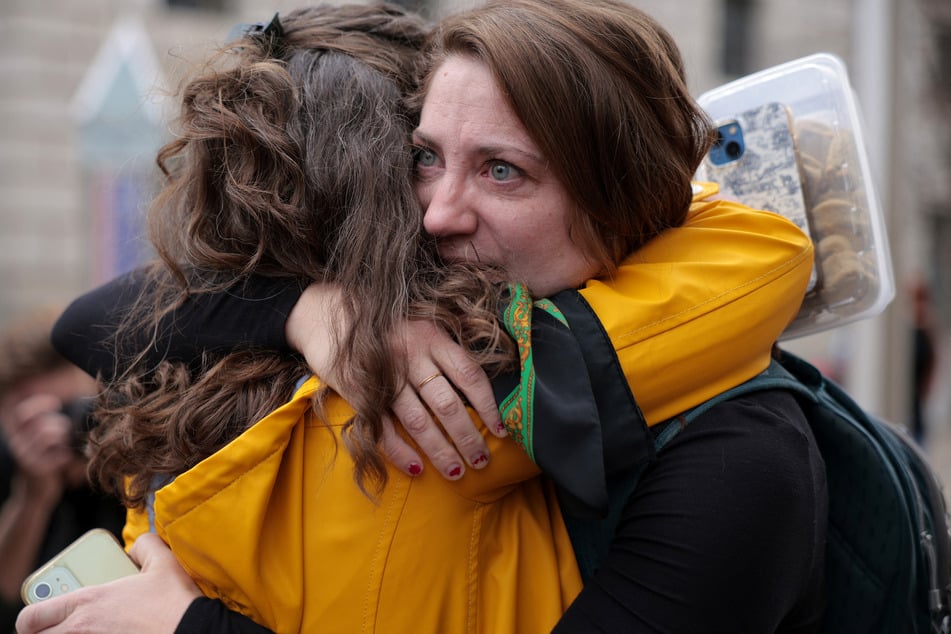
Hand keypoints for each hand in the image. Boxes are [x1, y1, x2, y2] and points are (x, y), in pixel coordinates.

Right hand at [1, 394, 72, 500]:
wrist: (34, 496)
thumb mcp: (39, 444)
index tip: (55, 403)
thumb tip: (60, 405)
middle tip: (65, 433)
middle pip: (41, 423)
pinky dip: (66, 455)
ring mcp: (26, 458)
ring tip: (64, 446)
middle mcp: (17, 445)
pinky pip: (58, 454)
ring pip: (48, 435)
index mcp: (17, 436)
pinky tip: (64, 461)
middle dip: (59, 424)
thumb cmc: (43, 464)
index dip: (38, 404)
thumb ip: (44, 427)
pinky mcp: (37, 470)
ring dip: (62, 437)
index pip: (22, 413)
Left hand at [15, 533, 200, 633]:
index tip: (39, 615)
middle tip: (61, 624)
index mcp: (89, 603)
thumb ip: (145, 546)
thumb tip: (138, 547)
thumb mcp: (163, 562)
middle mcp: (82, 631)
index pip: (32, 617)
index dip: (30, 618)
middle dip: (46, 630)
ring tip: (90, 628)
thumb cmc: (175, 602)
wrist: (193, 632)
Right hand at [286, 283, 504, 479]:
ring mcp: (384, 375)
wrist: (324, 312)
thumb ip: (443, 352)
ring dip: (440, 451)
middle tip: (482, 461)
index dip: (489, 406)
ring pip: (419, 422)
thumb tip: (475, 393)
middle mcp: (411, 355)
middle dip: (468, 437)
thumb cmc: (382, 324)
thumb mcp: (419, 326)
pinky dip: (401, 452)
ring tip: (457, 472)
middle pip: (448, 405)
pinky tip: (417, 469)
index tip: (502, 430)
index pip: (469, 375)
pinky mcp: (359, 392)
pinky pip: (385, 429)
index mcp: (431, 337)